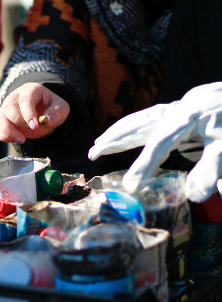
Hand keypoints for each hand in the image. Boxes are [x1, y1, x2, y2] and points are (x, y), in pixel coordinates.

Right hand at [0, 82, 69, 143]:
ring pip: (0, 118)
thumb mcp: (61, 107)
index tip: (35, 126)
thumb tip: (48, 120)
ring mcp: (6, 108)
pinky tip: (16, 139)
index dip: (29, 113)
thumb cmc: (50, 106)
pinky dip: (4, 136)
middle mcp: (14, 98)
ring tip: (22, 140)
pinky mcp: (2, 120)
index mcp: (30, 90)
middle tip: (32, 130)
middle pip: (9, 108)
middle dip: (19, 122)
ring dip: (9, 131)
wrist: (42, 111)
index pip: (25, 100)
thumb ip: (57, 112)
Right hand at [89, 82, 221, 202]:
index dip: (144, 164)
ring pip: (142, 118)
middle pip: (141, 124)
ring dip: (120, 130)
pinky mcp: (185, 106)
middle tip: (92, 154)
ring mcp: (181, 105)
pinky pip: (151, 116)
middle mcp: (179, 109)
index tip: (131, 186)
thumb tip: (194, 196)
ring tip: (100, 142)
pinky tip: (130, 131)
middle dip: (116, 140)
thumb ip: (211, 170)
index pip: (160, 144)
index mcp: (188, 118)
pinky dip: (135, 124)